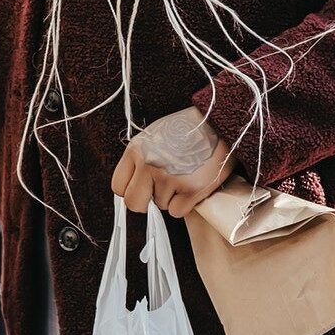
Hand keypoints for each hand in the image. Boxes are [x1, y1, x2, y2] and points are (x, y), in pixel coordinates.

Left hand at [111, 106, 233, 217]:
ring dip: (171, 197)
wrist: (217, 122)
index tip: (142, 188)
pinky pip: (178, 211)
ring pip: (161, 206)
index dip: (131, 190)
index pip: (118, 186)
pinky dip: (185, 204)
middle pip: (133, 203)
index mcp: (136, 150)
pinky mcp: (191, 189)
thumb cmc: (185, 130)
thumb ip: (140, 159)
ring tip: (185, 176)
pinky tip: (193, 185)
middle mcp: (149, 164)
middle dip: (145, 202)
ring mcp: (169, 178)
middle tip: (160, 191)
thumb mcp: (153, 137)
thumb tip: (135, 186)